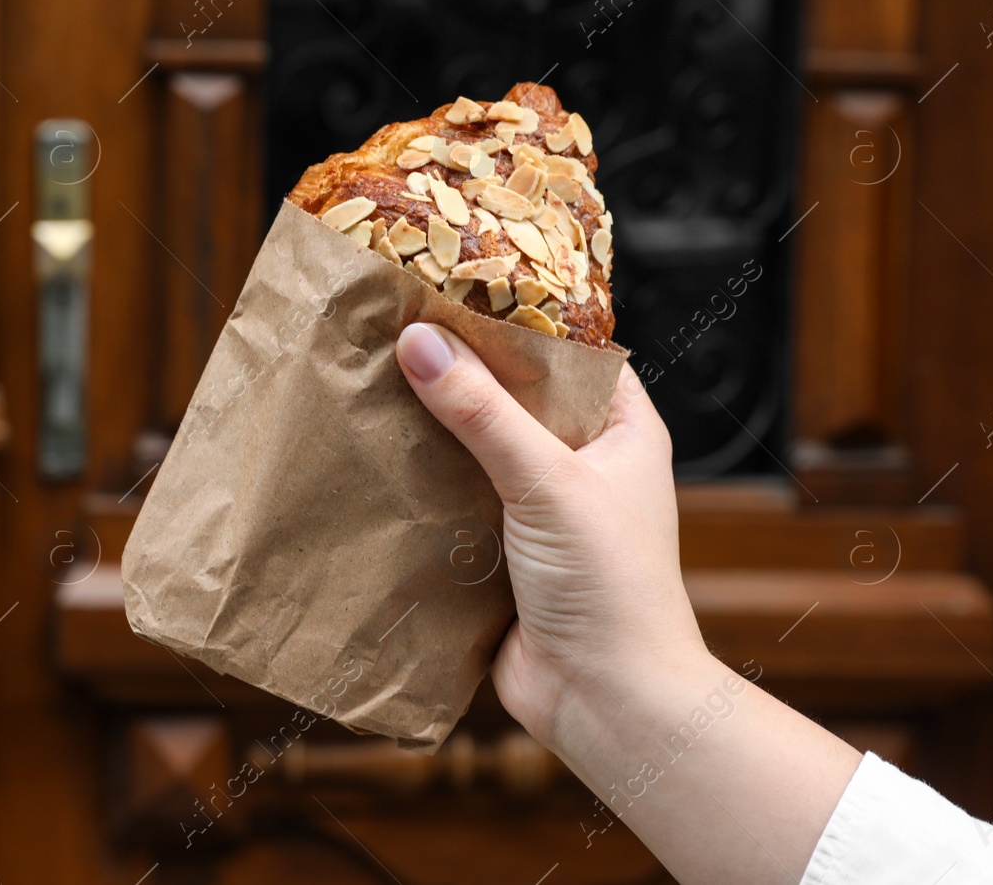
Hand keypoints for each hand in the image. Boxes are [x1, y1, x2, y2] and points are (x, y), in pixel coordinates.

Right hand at [395, 323, 705, 747]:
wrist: (606, 704)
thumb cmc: (611, 588)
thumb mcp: (547, 482)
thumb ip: (481, 411)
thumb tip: (419, 342)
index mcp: (622, 429)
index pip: (569, 350)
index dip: (515, 318)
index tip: (450, 288)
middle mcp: (583, 462)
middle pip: (513, 396)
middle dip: (457, 373)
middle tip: (392, 331)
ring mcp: (539, 508)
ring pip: (476, 449)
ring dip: (431, 430)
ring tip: (370, 384)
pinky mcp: (498, 552)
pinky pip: (452, 501)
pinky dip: (418, 485)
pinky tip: (372, 458)